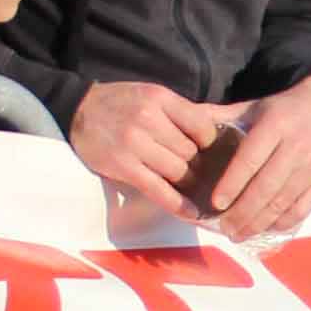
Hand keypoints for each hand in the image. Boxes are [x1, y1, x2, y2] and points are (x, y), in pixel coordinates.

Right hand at [68, 79, 225, 220]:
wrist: (78, 109)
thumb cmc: (122, 104)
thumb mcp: (155, 97)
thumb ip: (189, 111)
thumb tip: (232, 119)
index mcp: (160, 99)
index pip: (202, 126)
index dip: (211, 142)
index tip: (211, 150)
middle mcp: (148, 119)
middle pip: (191, 152)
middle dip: (198, 164)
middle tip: (201, 172)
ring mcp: (134, 143)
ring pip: (178, 171)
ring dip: (187, 182)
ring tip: (192, 186)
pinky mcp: (123, 165)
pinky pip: (158, 189)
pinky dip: (177, 204)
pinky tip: (191, 213)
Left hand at [201, 74, 310, 238]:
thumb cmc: (282, 109)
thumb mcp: (252, 106)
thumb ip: (220, 116)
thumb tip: (185, 124)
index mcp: (275, 125)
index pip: (250, 160)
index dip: (232, 184)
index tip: (216, 204)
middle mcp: (296, 147)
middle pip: (266, 187)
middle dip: (243, 212)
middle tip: (225, 229)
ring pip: (283, 202)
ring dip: (260, 223)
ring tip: (239, 235)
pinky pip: (302, 208)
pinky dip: (283, 223)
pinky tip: (266, 229)